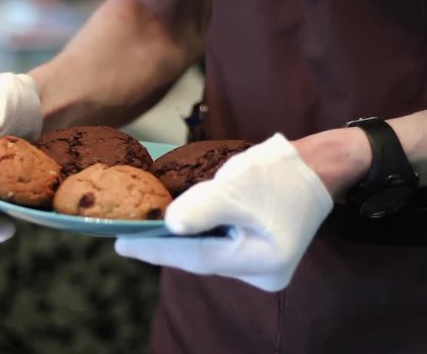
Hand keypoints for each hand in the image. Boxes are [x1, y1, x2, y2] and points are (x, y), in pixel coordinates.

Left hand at [115, 134, 332, 290]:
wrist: (316, 166)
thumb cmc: (280, 172)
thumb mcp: (239, 186)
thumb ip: (203, 207)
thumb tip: (169, 224)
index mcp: (264, 261)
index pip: (198, 258)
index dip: (157, 249)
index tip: (121, 243)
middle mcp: (262, 273)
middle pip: (202, 258)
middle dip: (165, 245)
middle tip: (126, 234)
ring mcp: (261, 266)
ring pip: (209, 252)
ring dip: (178, 238)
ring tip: (143, 227)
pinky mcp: (256, 252)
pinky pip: (218, 245)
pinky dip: (195, 233)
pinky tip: (173, 222)